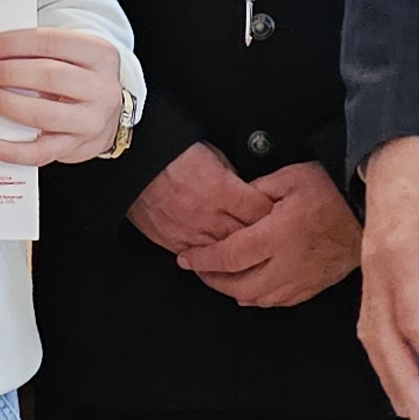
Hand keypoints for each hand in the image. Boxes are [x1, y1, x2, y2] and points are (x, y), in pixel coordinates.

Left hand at [0, 27, 126, 164]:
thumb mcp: (72, 55)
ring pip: (43, 114)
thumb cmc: (79, 79)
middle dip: (8, 72)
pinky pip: (40, 153)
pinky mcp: (76, 148)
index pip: (52, 42)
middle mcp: (100, 88)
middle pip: (49, 76)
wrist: (107, 116)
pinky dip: (10, 151)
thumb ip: (40, 50)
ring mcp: (90, 121)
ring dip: (7, 104)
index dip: (15, 43)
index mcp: (99, 55)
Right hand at [122, 143, 267, 255]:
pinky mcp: (174, 241)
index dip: (277, 216)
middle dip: (265, 240)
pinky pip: (201, 260)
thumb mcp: (213, 155)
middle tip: (279, 243)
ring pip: (226, 255)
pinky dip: (215, 264)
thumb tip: (252, 194)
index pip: (260, 210)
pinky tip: (226, 266)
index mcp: (220, 188)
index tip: (285, 217)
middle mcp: (207, 213)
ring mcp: (190, 231)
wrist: (133, 162)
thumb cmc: (171, 153)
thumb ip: (234, 178)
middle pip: (248, 236)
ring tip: (257, 258)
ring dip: (242, 257)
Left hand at [179, 160, 360, 307]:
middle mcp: (287, 264)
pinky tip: (251, 289)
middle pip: (238, 284)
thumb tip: (235, 202)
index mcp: (277, 235)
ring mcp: (302, 279)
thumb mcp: (290, 177)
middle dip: (212, 280)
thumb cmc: (333, 190)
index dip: (203, 259)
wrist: (370, 210)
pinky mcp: (314, 286)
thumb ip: (257, 190)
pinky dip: (259, 298)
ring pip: (258, 298)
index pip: (229, 255)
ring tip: (220, 278)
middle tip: (198, 269)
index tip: (186, 258)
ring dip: (233, 290)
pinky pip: (279, 301)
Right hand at [355, 136, 418, 419]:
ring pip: (369, 332)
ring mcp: (369, 273)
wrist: (401, 152)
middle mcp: (378, 270)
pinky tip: (394, 371)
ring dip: (387, 371)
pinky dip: (380, 350)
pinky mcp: (370, 274)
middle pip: (381, 335)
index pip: (413, 318)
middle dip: (400, 378)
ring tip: (406, 406)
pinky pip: (368, 319)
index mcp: (403, 256)